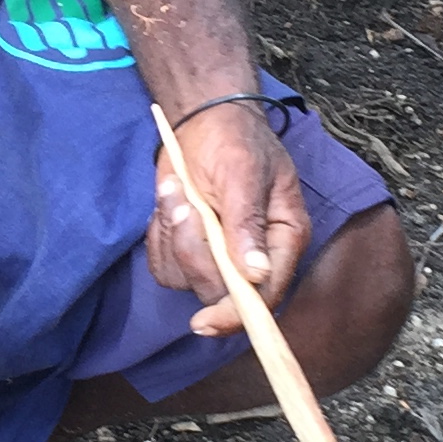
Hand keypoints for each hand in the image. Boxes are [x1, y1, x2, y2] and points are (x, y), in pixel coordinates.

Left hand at [148, 102, 309, 336]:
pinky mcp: (190, 250)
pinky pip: (164, 266)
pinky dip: (158, 236)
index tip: (205, 321)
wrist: (203, 120)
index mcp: (284, 239)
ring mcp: (220, 256)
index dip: (236, 313)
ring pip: (186, 278)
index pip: (266, 293)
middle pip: (219, 291)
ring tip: (177, 191)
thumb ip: (247, 223)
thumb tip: (256, 274)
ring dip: (171, 235)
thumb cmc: (234, 140)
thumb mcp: (243, 173)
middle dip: (192, 252)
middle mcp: (255, 256)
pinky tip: (170, 200)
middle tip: (182, 205)